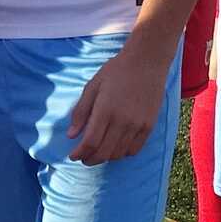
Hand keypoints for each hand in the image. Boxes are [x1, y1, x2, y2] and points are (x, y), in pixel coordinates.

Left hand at [66, 43, 166, 165]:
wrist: (147, 61)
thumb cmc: (116, 71)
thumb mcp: (92, 86)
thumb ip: (80, 111)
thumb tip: (71, 135)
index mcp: (105, 110)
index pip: (90, 142)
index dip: (79, 153)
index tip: (73, 155)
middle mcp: (122, 121)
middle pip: (104, 152)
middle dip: (90, 159)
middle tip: (83, 158)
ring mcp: (138, 125)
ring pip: (119, 153)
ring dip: (105, 158)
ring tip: (98, 153)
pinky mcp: (149, 126)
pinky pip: (135, 149)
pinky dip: (123, 153)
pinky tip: (116, 148)